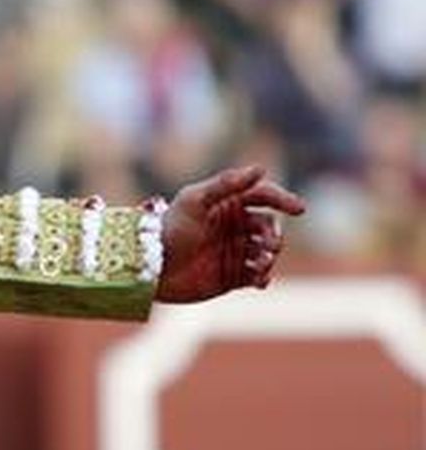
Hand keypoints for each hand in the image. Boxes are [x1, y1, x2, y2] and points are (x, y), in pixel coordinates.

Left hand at [156, 165, 305, 303]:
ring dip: (270, 257)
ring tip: (261, 263)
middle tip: (269, 245)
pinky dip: (263, 277)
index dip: (283, 200)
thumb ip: (225, 184)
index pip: (264, 196)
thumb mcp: (194, 201)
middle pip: (270, 226)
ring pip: (267, 252)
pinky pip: (257, 276)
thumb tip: (260, 169)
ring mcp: (235, 251)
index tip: (298, 209)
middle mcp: (236, 226)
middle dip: (274, 235)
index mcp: (228, 204)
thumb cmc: (169, 230)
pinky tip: (259, 280)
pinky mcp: (232, 276)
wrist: (150, 268)